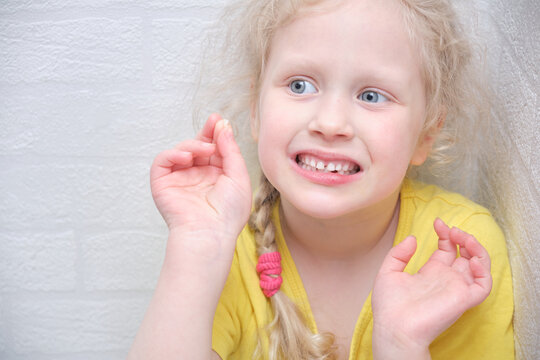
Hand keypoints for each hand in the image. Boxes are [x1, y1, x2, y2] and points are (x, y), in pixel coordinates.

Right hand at [150, 114, 251, 243]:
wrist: (211, 233)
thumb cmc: (229, 212)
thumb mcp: (238, 176)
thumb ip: (230, 150)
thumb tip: (222, 126)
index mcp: (217, 176)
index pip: (214, 149)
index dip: (216, 134)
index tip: (220, 120)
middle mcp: (198, 176)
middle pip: (198, 146)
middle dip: (205, 133)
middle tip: (213, 122)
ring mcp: (180, 179)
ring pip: (181, 150)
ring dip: (194, 144)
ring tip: (206, 150)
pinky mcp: (163, 184)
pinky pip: (163, 160)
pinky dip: (173, 153)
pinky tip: (187, 156)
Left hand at [371, 218, 491, 357]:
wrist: (394, 327)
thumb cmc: (389, 306)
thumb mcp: (388, 272)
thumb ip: (399, 253)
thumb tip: (412, 238)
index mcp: (430, 273)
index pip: (447, 249)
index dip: (445, 234)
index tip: (437, 222)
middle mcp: (446, 279)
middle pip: (465, 254)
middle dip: (462, 237)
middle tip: (451, 229)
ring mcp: (456, 288)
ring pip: (479, 265)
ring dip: (476, 248)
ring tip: (463, 237)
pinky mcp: (464, 299)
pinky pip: (483, 285)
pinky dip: (483, 270)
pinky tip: (471, 259)